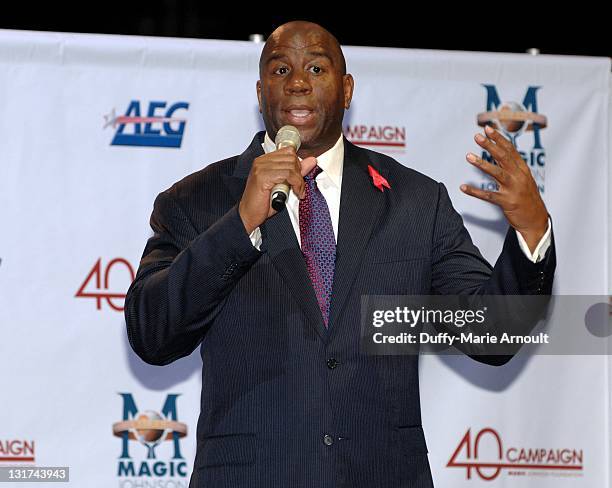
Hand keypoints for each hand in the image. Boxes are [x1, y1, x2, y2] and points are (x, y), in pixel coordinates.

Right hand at [238, 147, 317, 233]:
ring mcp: (261, 167)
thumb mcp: (284, 184)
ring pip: (291, 166)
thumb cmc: (262, 202)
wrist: (248, 214)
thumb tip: (311, 161)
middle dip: (299, 173)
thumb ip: (297, 171)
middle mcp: (261, 161)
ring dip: (299, 181)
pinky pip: (288, 174)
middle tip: (298, 187)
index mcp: (264, 160)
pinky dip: (296, 184)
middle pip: (291, 157)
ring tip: (298, 191)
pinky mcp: (263, 176)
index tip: (298, 178)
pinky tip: (296, 193)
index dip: (297, 164)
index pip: (288, 151)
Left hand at [461, 125, 547, 252]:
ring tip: (468, 156)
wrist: (535, 219)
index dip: (499, 139)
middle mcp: (519, 176)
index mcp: (523, 169)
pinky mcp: (506, 202)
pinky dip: (475, 191)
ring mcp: (513, 189)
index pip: (510, 150)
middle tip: (477, 137)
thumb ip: (512, 165)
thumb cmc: (527, 197)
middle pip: (503, 157)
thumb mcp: (523, 178)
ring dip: (482, 164)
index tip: (488, 129)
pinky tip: (463, 187)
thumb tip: (499, 150)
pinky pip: (488, 195)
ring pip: (496, 173)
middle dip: (490, 145)